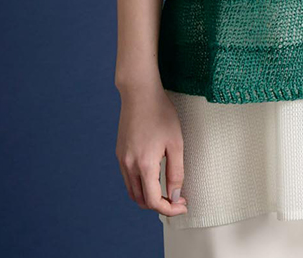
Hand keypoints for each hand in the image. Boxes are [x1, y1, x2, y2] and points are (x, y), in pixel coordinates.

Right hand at [115, 82, 187, 216]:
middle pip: (141, 200)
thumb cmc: (161, 113)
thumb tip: (175, 195)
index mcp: (144, 165)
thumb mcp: (176, 142)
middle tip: (177, 200)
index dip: (170, 209)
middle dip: (160, 205)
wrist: (140, 93)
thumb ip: (176, 172)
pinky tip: (154, 177)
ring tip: (167, 191)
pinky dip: (140, 186)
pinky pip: (128, 178)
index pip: (153, 201)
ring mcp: (122, 160)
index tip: (183, 205)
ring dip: (148, 197)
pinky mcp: (120, 153)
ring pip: (133, 191)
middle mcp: (129, 166)